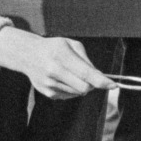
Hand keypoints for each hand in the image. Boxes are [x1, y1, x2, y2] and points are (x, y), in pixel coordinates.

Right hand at [0, 27, 114, 98]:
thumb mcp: (71, 45)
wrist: (27, 55)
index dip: (101, 81)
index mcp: (61, 55)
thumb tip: (100, 77)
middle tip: (90, 76)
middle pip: (84, 87)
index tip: (113, 85)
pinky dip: (72, 88)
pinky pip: (70, 95)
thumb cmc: (53, 47)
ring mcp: (49, 84)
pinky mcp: (47, 93)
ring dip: (81, 85)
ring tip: (70, 73)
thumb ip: (86, 61)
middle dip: (92, 84)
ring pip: (78, 92)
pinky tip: (63, 78)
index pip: (85, 73)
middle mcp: (54, 71)